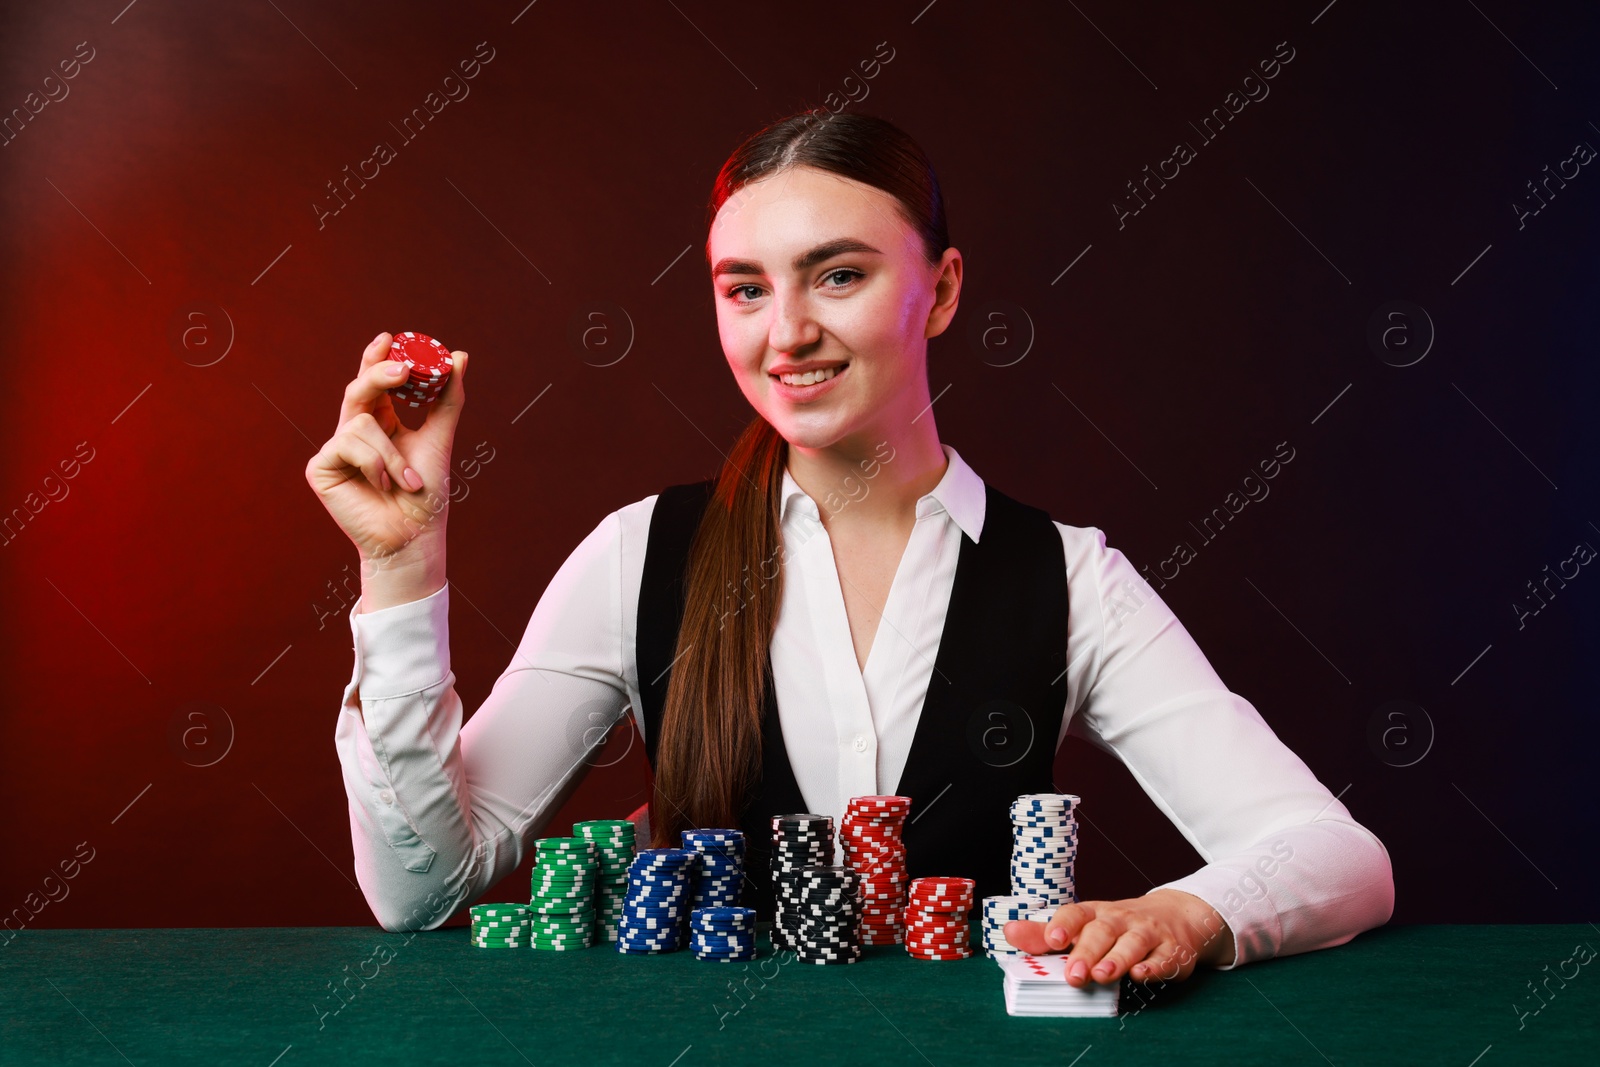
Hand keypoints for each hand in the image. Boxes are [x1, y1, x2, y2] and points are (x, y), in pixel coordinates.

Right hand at [305, 331, 468, 573]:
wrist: (414, 536)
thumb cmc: (426, 495)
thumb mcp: (439, 439)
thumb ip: (447, 398)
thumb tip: (459, 356)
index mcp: (381, 423)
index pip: (375, 382)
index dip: (377, 358)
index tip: (390, 338)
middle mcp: (355, 431)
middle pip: (359, 389)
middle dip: (379, 374)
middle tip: (403, 369)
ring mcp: (336, 449)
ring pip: (361, 421)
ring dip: (391, 452)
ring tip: (407, 480)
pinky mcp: (321, 467)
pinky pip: (348, 443)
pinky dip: (374, 464)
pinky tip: (381, 487)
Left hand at [1001, 889, 1233, 986]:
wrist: (1174, 916)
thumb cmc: (1117, 926)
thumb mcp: (1083, 925)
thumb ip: (1045, 934)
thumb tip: (1009, 931)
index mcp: (1095, 914)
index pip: (1076, 914)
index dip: (1063, 926)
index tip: (1052, 940)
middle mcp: (1121, 920)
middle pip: (1103, 932)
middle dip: (1087, 951)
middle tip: (1074, 974)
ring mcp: (1147, 933)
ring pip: (1132, 944)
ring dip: (1116, 959)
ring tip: (1102, 976)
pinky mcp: (1172, 950)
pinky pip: (1163, 958)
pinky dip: (1154, 967)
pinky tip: (1142, 975)